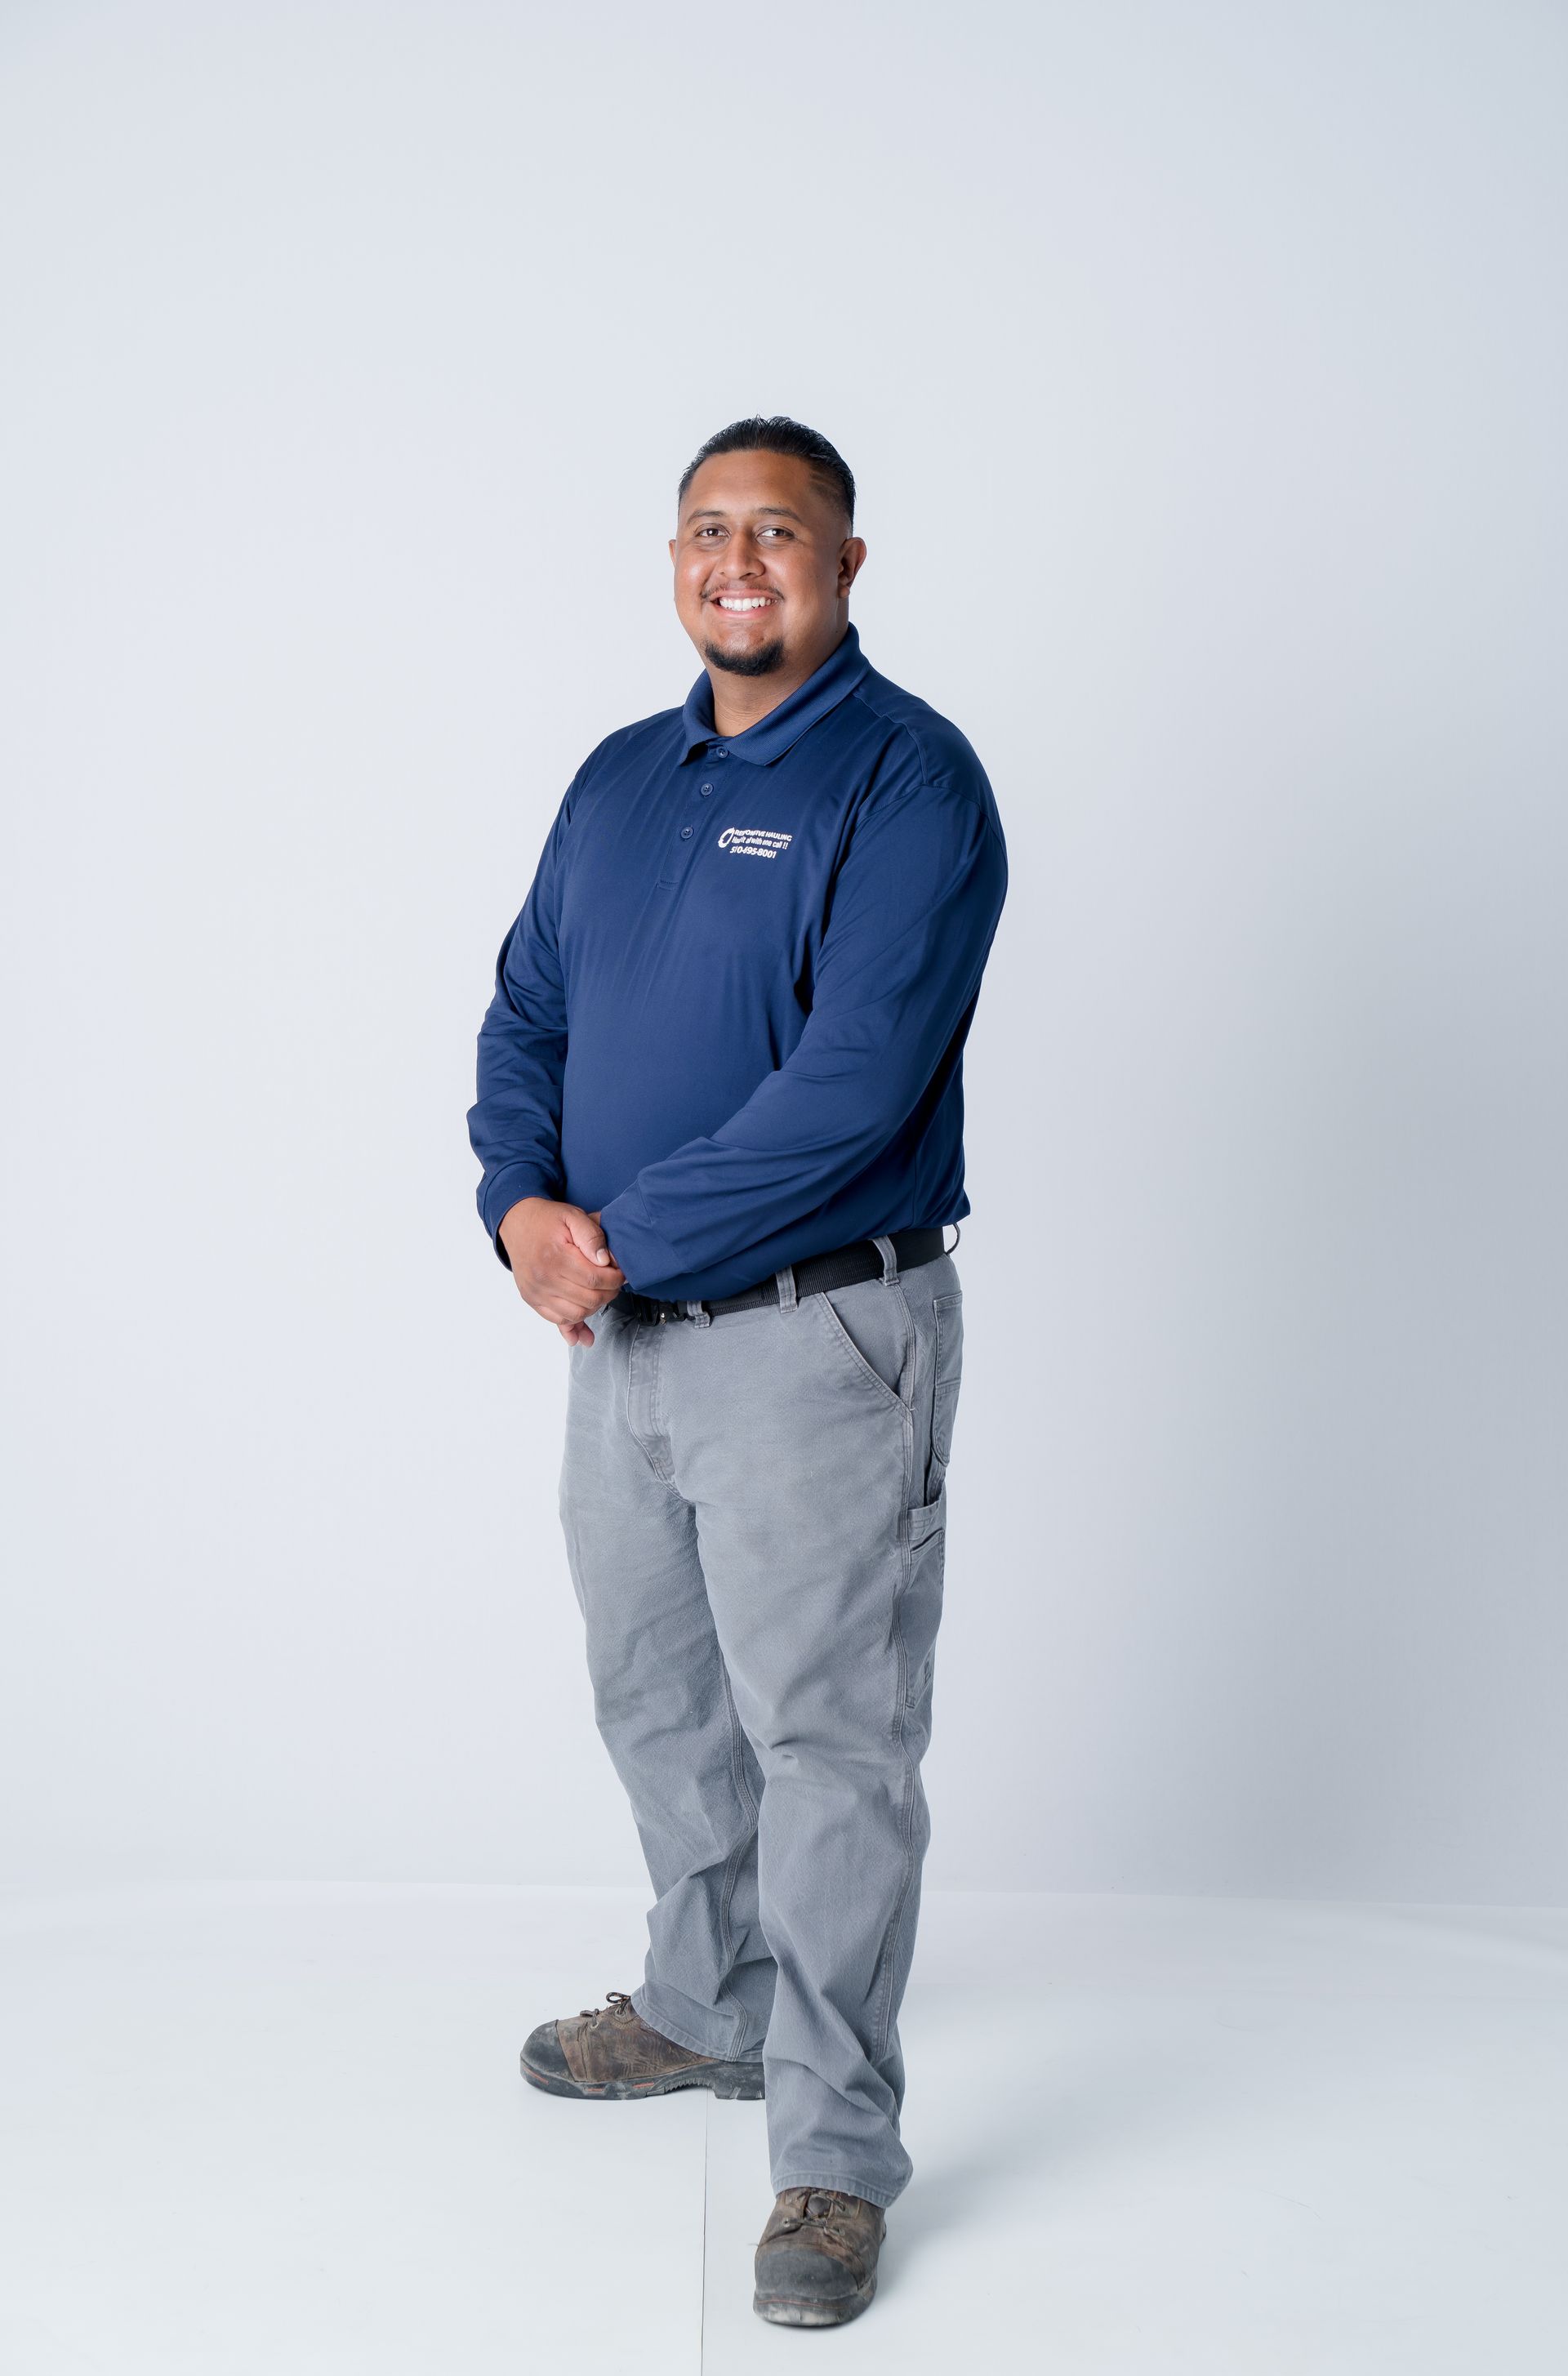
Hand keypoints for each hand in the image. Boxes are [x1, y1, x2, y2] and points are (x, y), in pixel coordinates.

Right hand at [497, 1198, 625, 1345]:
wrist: (517, 1222)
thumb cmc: (548, 1219)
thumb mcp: (573, 1216)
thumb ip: (592, 1236)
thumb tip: (604, 1261)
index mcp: (556, 1257)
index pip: (595, 1280)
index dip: (615, 1279)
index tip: (620, 1273)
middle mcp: (543, 1278)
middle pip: (589, 1300)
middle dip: (609, 1293)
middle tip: (613, 1282)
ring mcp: (536, 1292)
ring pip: (576, 1314)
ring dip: (594, 1307)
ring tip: (599, 1292)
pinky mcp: (531, 1299)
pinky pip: (557, 1320)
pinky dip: (574, 1324)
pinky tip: (584, 1328)